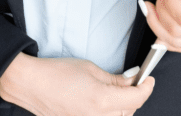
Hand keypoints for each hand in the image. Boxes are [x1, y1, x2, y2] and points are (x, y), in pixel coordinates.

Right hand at [0, 53, 153, 115]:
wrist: (31, 84)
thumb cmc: (57, 73)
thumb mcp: (91, 69)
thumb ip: (115, 79)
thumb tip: (132, 80)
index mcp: (102, 101)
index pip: (136, 98)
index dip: (146, 87)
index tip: (149, 79)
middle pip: (130, 111)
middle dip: (134, 96)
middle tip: (131, 81)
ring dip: (122, 107)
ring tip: (114, 91)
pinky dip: (109, 113)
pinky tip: (102, 102)